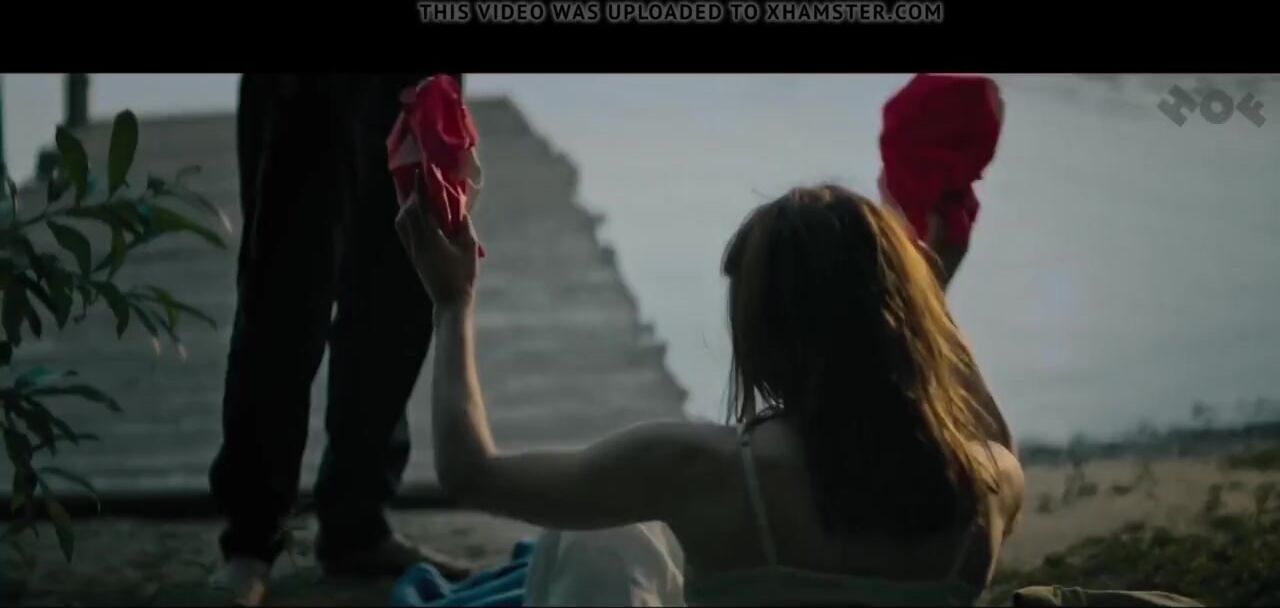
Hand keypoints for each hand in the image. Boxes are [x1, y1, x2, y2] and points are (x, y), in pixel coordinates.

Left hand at [395, 172, 479, 311]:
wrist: (450, 301)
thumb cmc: (463, 275)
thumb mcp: (469, 248)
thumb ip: (464, 226)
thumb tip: (459, 209)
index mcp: (430, 238)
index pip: (422, 207)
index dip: (421, 189)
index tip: (421, 173)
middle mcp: (417, 242)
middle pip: (406, 213)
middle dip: (411, 196)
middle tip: (419, 183)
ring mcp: (413, 250)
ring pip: (401, 223)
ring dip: (407, 208)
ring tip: (417, 199)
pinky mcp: (413, 256)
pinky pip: (404, 232)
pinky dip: (406, 219)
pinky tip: (416, 217)